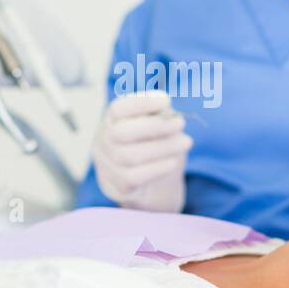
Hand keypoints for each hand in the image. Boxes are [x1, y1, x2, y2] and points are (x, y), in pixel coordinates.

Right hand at [93, 90, 192, 212]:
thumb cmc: (152, 146)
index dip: (142, 102)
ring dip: (163, 148)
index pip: (118, 109)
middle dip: (155, 127)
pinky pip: (134, 177)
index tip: (166, 100)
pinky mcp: (115, 187)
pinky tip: (173, 161)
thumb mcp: (155, 126)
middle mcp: (103, 141)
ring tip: (186, 142)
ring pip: (130, 156)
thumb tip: (166, 112)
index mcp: (111, 120)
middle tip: (181, 124)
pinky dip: (158, 168)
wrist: (149, 186)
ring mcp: (106, 165)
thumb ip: (158, 115)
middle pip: (121, 132)